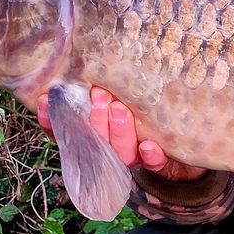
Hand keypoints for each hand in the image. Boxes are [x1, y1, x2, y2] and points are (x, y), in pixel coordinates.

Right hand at [36, 87, 206, 181]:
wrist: (185, 134)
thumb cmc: (140, 106)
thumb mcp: (118, 92)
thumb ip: (95, 86)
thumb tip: (70, 69)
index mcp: (93, 136)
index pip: (66, 133)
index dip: (53, 120)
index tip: (47, 99)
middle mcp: (109, 150)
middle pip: (94, 142)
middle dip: (94, 120)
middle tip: (99, 95)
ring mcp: (133, 157)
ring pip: (121, 153)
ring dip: (119, 132)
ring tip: (120, 109)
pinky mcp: (159, 162)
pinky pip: (153, 164)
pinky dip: (151, 156)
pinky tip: (149, 146)